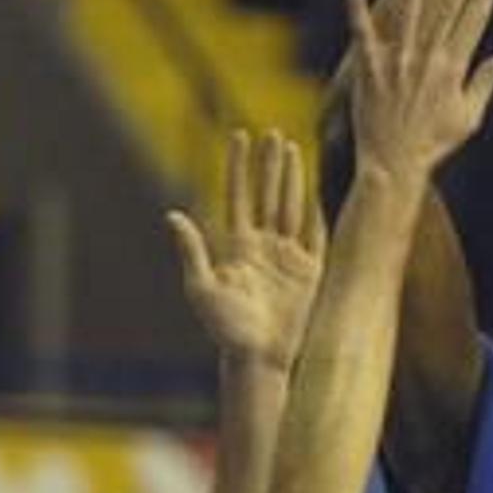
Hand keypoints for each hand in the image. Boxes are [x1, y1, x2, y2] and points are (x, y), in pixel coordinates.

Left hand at [168, 130, 323, 372]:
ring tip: (294, 148)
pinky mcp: (312, 273)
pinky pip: (317, 234)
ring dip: (292, 179)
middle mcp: (264, 247)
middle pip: (268, 195)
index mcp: (238, 247)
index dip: (239, 167)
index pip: (239, 196)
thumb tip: (172, 215)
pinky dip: (319, 211)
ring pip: (291, 207)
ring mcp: (289, 257)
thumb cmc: (225, 328)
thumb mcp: (202, 288)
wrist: (259, 358)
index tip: (241, 135)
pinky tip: (320, 189)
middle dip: (270, 165)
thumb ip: (191, 250)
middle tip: (273, 135)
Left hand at [348, 0, 492, 188]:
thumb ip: (487, 81)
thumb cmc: (433, 145)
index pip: (474, 20)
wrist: (394, 165)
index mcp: (454, 68)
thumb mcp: (468, 117)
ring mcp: (398, 62)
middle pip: (447, 8)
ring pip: (409, 12)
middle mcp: (428, 59)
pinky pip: (362, 30)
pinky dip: (357, 5)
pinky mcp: (370, 68)